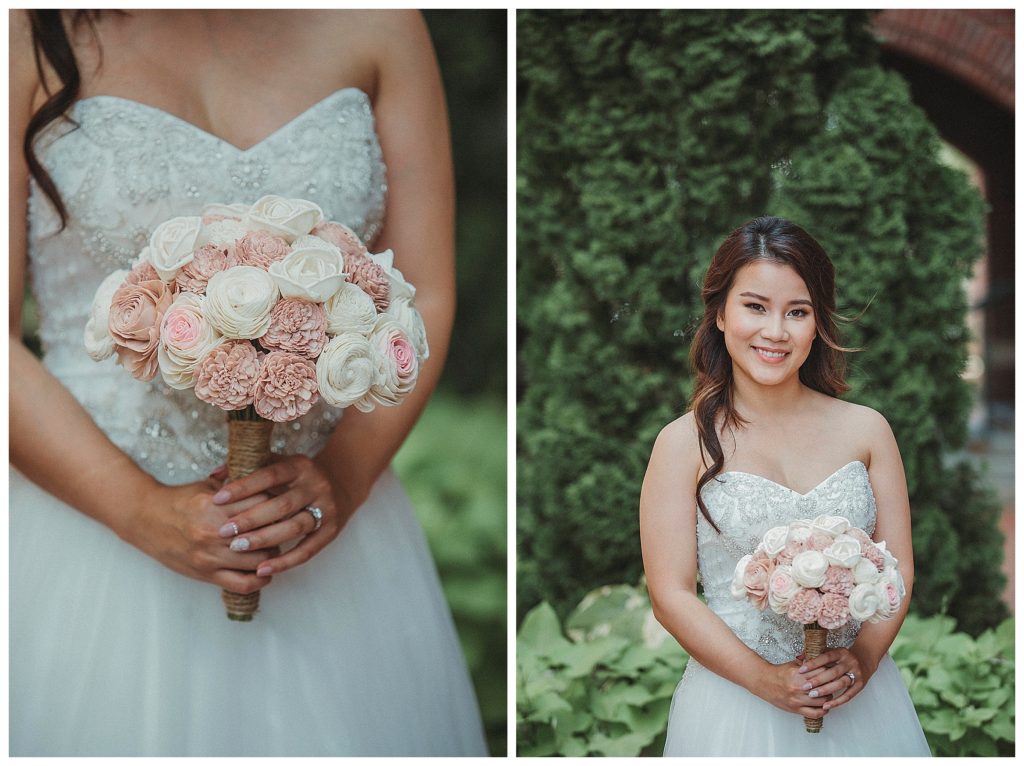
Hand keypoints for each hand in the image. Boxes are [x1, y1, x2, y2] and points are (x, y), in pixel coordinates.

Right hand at [121, 478, 276, 593]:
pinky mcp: (206, 574)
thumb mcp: (207, 487)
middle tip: (281, 527)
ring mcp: (210, 556)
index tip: (280, 505)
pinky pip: (243, 584)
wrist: (145, 519)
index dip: (275, 504)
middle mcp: (214, 532)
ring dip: (271, 554)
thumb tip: (269, 485)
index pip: (262, 505)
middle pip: (264, 534)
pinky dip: (259, 580)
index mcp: (216, 506)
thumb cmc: (180, 500)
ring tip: (272, 547)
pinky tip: (264, 572)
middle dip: (277, 530)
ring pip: (258, 560)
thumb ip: (237, 489)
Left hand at [210, 454, 352, 576]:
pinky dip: (285, 562)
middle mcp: (316, 485)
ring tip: (238, 548)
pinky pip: (307, 550)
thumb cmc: (296, 477)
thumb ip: (248, 468)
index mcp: (300, 466)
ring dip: (265, 540)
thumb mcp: (278, 464)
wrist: (341, 484)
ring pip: (294, 527)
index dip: (243, 487)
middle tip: (224, 531)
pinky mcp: (331, 530)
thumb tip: (215, 474)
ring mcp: (326, 509)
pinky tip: (262, 569)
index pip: (269, 475)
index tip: (217, 499)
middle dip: (251, 519)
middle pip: (282, 505)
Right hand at [754, 658, 829, 718]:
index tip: (833, 672)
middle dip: (831, 685)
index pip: (822, 673)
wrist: (763, 682)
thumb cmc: (779, 673)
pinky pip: (814, 713)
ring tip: (828, 695)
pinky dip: (823, 711)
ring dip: (828, 698)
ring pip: (822, 701)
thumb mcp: (792, 664)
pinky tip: (825, 707)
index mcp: (798, 674)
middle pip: (824, 687)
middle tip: (834, 684)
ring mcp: (797, 699)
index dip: (829, 672)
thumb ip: (807, 664)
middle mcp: (799, 687)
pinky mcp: (795, 709)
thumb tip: (821, 660)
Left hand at [798, 647, 871, 712]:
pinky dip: (837, 701)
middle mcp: (850, 662)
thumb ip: (815, 654)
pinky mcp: (860, 685)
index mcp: (841, 652)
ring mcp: (856, 674)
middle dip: (818, 680)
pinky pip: (848, 695)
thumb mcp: (830, 651)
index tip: (801, 670)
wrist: (864, 660)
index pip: (826, 657)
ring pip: (840, 683)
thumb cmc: (841, 658)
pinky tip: (826, 706)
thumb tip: (799, 657)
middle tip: (805, 686)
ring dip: (826, 690)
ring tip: (812, 695)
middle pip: (833, 672)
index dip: (813, 663)